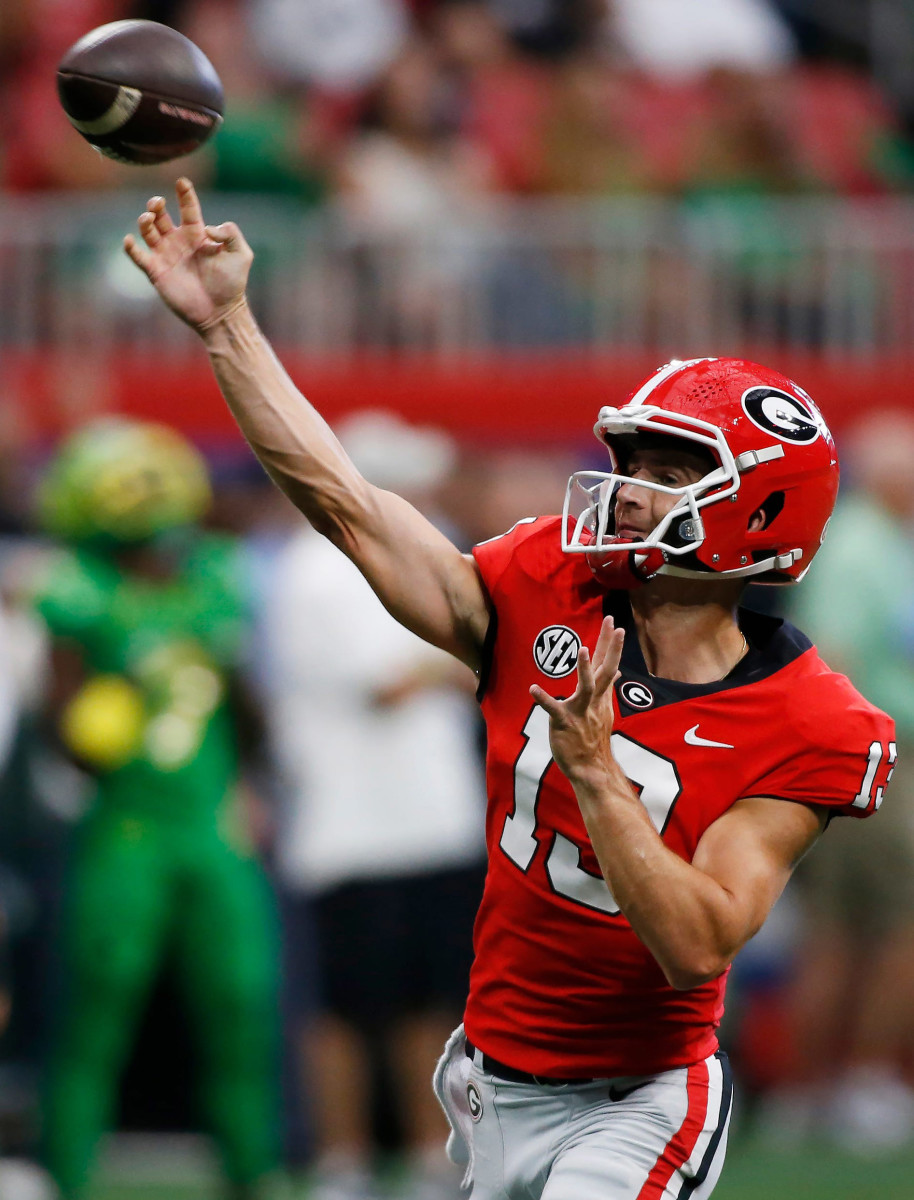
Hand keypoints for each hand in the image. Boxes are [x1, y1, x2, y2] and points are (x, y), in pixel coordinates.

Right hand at [123, 177, 252, 331]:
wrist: (220, 312)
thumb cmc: (232, 284)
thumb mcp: (241, 254)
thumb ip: (231, 233)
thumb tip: (208, 227)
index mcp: (198, 234)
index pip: (188, 207)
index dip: (184, 193)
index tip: (182, 181)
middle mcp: (179, 241)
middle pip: (161, 215)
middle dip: (156, 204)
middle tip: (158, 203)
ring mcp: (166, 255)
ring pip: (148, 230)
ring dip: (145, 221)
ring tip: (149, 218)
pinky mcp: (156, 272)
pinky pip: (138, 256)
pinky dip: (131, 247)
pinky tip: (131, 240)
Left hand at [529, 615, 623, 785]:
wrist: (591, 767)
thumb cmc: (593, 738)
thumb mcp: (603, 710)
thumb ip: (607, 689)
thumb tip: (618, 672)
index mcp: (601, 696)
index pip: (608, 665)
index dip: (612, 645)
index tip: (616, 625)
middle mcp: (594, 701)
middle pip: (605, 669)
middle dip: (610, 646)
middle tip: (614, 624)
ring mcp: (580, 712)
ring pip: (586, 687)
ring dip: (584, 669)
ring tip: (583, 649)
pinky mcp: (564, 723)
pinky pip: (553, 709)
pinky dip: (544, 698)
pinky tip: (533, 688)